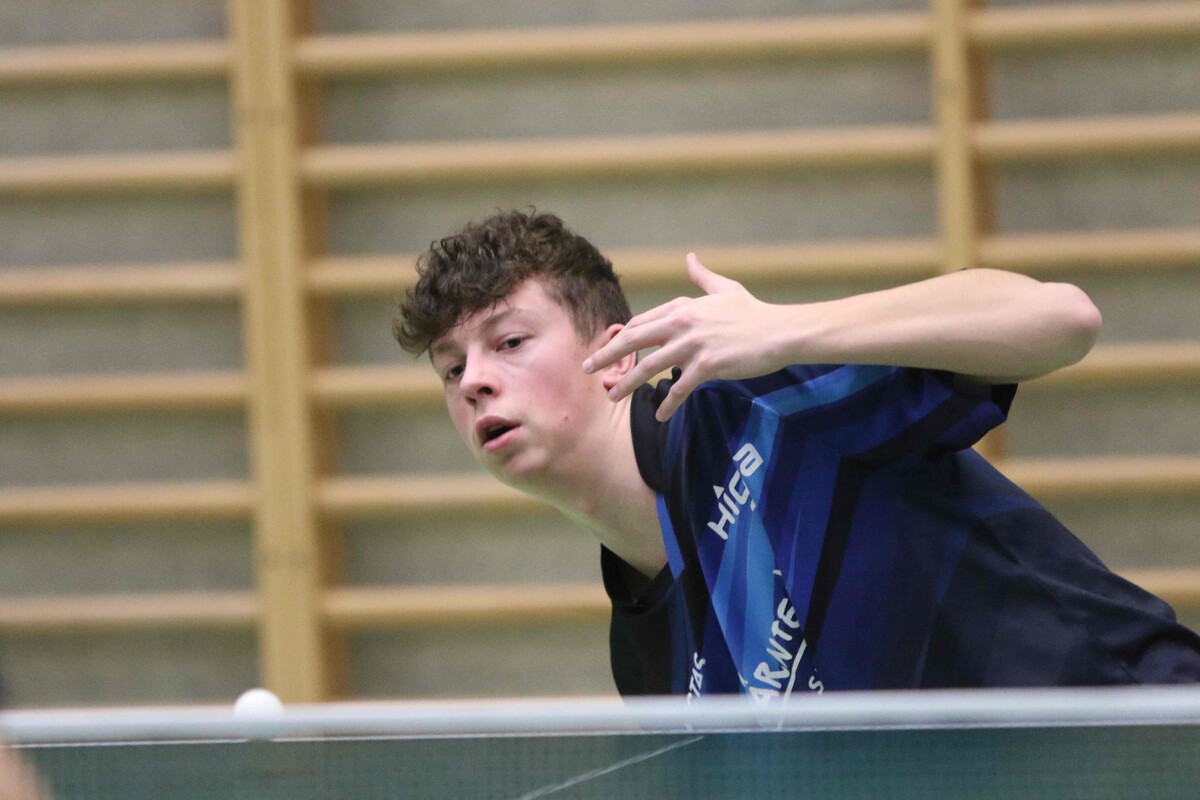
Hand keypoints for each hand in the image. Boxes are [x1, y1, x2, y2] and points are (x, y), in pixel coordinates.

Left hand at [583, 253, 787, 420]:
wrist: (779, 331)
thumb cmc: (753, 312)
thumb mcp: (725, 289)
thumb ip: (702, 277)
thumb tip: (689, 258)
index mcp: (682, 307)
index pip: (641, 323)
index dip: (621, 337)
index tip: (606, 349)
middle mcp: (682, 323)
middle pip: (634, 341)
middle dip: (608, 356)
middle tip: (588, 368)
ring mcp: (693, 345)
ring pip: (650, 367)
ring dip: (628, 384)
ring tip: (612, 397)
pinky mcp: (707, 365)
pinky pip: (680, 389)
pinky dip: (668, 405)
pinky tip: (660, 418)